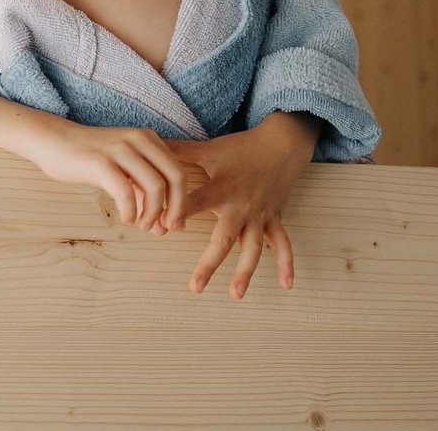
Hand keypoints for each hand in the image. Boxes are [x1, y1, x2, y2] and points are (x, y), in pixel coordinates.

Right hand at [19, 118, 186, 233]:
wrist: (53, 142)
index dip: (181, 202)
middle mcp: (138, 139)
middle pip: (174, 177)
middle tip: (167, 228)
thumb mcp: (123, 171)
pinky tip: (126, 219)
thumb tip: (165, 225)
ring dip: (153, 213)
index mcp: (148, 139)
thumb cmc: (89, 160)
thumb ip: (144, 193)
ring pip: (154, 186)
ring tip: (143, 226)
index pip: (178, 172)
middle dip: (176, 208)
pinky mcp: (100, 162)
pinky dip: (131, 211)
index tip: (173, 224)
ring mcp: (119, 149)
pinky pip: (126, 192)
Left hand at [166, 112, 320, 298]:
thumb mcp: (210, 148)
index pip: (196, 203)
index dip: (179, 213)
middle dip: (209, 263)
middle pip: (224, 239)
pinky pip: (282, 244)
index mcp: (222, 189)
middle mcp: (241, 207)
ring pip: (252, 249)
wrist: (281, 144)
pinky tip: (286, 285)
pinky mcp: (274, 219)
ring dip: (245, 272)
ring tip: (235, 295)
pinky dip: (286, 264)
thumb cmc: (241, 148)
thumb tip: (150, 144)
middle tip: (196, 286)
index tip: (162, 227)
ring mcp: (259, 216)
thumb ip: (179, 151)